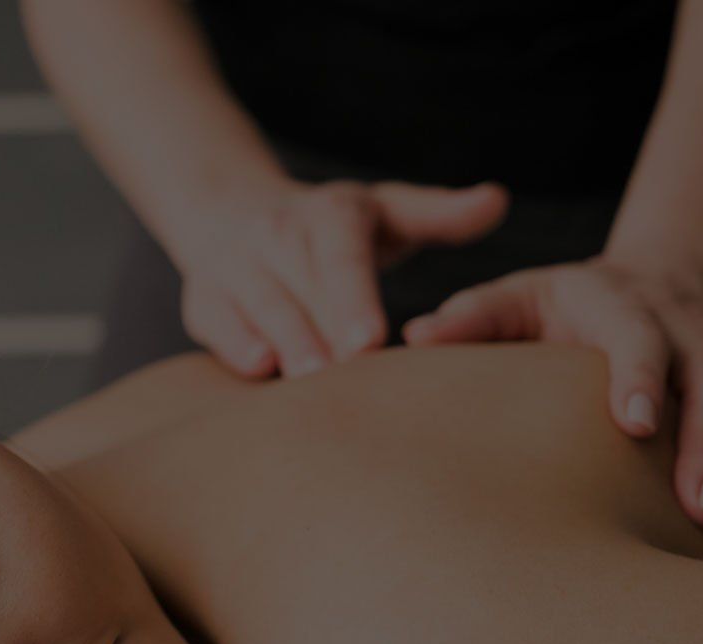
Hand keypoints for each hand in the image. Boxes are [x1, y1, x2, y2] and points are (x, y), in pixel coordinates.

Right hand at [173, 180, 507, 378]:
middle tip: (349, 377)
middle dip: (321, 334)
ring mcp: (234, 266)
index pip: (340, 256)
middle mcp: (276, 234)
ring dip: (282, 345)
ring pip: (258, 307)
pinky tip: (258, 373)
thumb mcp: (388, 210)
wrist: (231, 212)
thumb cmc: (334, 229)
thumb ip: (442, 214)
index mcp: (328, 214)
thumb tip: (496, 199)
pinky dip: (233, 346)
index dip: (353, 297)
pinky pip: (216, 324)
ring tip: (307, 384)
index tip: (370, 339)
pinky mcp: (205, 300)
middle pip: (300, 288)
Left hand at [402, 257, 702, 558]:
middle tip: (700, 509)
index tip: (635, 422)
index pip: (639, 337)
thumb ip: (472, 318)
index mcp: (627, 304)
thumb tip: (411, 336)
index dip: (641, 374)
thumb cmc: (570, 303)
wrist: (670, 270)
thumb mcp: (519, 295)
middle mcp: (700, 327)